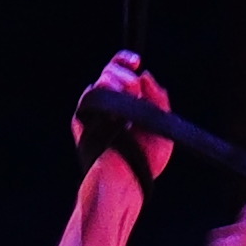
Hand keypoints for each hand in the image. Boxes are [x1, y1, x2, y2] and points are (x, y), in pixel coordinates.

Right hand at [71, 49, 171, 180]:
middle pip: (109, 72)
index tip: (136, 62)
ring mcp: (95, 113)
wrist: (127, 184)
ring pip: (99, 82)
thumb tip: (145, 75)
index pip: (122, 72)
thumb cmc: (144, 162)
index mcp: (128, 103)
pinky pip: (88, 98)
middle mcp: (110, 105)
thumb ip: (158, 100)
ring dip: (113, 81)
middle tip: (132, 86)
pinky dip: (100, 96)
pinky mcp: (83, 122)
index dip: (125, 61)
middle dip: (122, 72)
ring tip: (127, 94)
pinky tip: (114, 106)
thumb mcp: (162, 128)